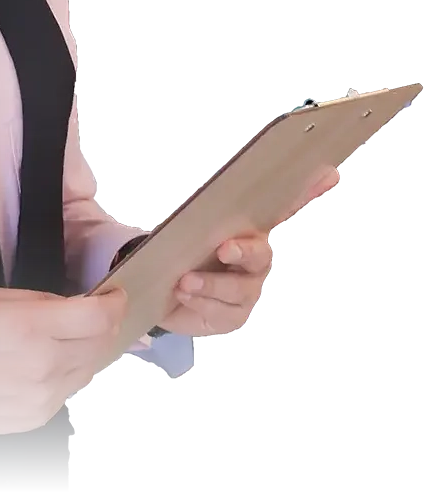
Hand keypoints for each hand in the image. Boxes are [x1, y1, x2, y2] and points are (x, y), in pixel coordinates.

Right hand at [0, 285, 128, 436]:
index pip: (97, 318)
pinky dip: (69, 372)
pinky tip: (49, 362)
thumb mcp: (0, 298)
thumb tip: (77, 306)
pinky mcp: (42, 416)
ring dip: (89, 349)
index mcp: (32, 326)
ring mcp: (46, 395)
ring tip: (68, 337)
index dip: (114, 304)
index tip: (115, 295)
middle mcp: (45, 364)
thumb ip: (45, 302)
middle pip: (101, 343)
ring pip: (90, 368)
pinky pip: (70, 389)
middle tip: (95, 313)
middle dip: (105, 324)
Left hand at [158, 166, 340, 335]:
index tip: (327, 174)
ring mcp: (246, 292)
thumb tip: (212, 183)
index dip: (308, 191)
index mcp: (250, 230)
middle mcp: (255, 261)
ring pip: (236, 290)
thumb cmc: (186, 250)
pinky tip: (183, 295)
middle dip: (243, 252)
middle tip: (223, 249)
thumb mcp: (192, 225)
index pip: (284, 205)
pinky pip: (220, 312)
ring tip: (185, 281)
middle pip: (259, 255)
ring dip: (209, 285)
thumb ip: (207, 208)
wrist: (164, 290)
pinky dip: (200, 303)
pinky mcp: (231, 317)